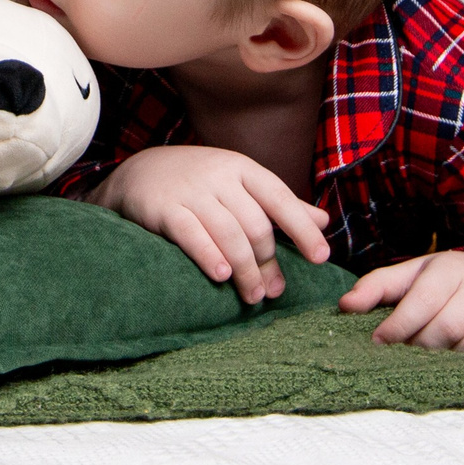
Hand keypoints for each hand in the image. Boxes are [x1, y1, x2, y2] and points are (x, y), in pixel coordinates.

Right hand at [89, 145, 332, 303]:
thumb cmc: (199, 183)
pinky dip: (209, 256)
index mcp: (242, 168)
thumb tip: (323, 221)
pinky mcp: (164, 208)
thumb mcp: (239, 183)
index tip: (321, 258)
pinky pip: (192, 234)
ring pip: (229, 234)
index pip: (280, 198)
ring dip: (245, 270)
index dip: (303, 229)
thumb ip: (278, 204)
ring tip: (253, 296)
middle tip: (274, 291)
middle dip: (268, 262)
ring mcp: (191, 191)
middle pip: (255, 224)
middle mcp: (219, 176)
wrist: (139, 172)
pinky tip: (222, 276)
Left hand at [340, 250, 463, 352]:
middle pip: (447, 327)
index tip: (377, 342)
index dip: (398, 326)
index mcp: (451, 269)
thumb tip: (345, 306)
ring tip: (428, 361)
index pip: (423, 301)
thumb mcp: (409, 275)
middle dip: (419, 346)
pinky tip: (459, 365)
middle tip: (402, 355)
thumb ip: (376, 287)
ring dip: (447, 359)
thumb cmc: (442, 281)